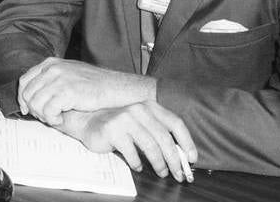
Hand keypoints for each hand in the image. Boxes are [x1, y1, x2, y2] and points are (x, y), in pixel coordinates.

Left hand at [18, 58, 155, 123]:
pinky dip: (52, 119)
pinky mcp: (67, 91)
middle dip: (34, 110)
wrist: (117, 88)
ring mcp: (59, 79)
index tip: (27, 110)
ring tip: (56, 119)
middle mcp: (52, 68)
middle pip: (28, 94)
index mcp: (51, 63)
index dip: (23, 98)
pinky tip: (61, 120)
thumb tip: (32, 97)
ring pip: (36, 104)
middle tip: (46, 117)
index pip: (24, 80)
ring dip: (44, 116)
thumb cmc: (95, 85)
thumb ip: (51, 80)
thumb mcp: (69, 74)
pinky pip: (48, 111)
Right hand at [58, 102, 196, 181]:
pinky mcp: (112, 130)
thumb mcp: (141, 125)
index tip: (191, 159)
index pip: (176, 123)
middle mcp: (139, 109)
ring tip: (161, 172)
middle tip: (179, 174)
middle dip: (175, 160)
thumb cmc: (119, 127)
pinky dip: (137, 163)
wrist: (88, 122)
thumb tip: (180, 156)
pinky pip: (132, 152)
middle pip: (165, 138)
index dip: (187, 142)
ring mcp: (125, 118)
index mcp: (150, 106)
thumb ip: (159, 133)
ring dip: (159, 164)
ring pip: (150, 146)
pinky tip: (138, 167)